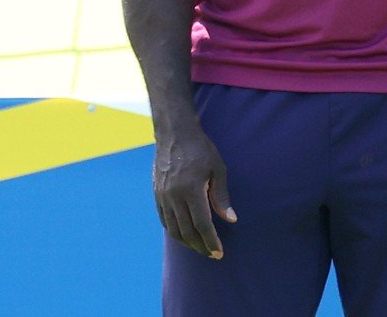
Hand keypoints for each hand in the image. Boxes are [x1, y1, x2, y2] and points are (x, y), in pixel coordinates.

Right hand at [153, 125, 236, 258]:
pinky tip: (184, 234)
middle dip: (200, 246)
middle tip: (212, 254)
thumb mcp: (218, 169)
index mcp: (191, 189)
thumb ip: (222, 196)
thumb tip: (230, 219)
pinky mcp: (156, 193)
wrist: (174, 133)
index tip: (219, 252)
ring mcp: (163, 195)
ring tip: (199, 247)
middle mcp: (174, 195)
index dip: (211, 241)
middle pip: (187, 231)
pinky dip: (174, 231)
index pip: (202, 225)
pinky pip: (164, 219)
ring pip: (173, 228)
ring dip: (187, 242)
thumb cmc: (200, 149)